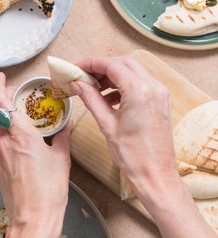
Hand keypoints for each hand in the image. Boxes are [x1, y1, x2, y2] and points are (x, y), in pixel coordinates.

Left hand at [0, 72, 70, 237]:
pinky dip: (7, 133)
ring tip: (22, 117)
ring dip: (6, 117)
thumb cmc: (49, 192)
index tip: (1, 77)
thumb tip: (66, 122)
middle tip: (18, 95)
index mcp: (20, 135)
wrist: (33, 219)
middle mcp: (4, 142)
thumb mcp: (61, 158)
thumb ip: (61, 135)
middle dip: (5, 99)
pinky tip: (21, 139)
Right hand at [73, 56, 176, 193]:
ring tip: (93, 88)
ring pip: (133, 71)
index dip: (91, 64)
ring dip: (112, 75)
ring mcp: (159, 94)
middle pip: (124, 62)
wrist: (155, 174)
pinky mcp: (160, 102)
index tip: (76, 68)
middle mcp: (153, 88)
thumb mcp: (106, 124)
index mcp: (139, 92)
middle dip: (102, 66)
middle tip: (83, 76)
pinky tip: (108, 98)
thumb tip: (78, 84)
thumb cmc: (133, 155)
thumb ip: (91, 99)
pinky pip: (140, 83)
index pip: (112, 65)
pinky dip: (122, 84)